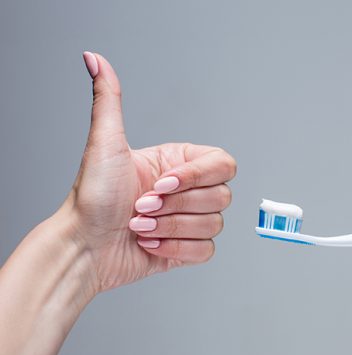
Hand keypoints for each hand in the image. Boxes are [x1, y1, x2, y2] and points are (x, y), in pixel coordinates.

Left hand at [0, 52, 235, 354]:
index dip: (196, 177)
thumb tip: (94, 60)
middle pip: (221, 196)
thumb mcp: (105, 145)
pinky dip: (176, 250)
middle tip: (141, 206)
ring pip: (214, 224)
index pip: (222, 164)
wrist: (83, 247)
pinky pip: (205, 250)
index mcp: (178, 163)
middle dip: (176, 206)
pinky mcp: (187, 249)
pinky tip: (149, 243)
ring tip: (140, 225)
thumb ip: (109, 99)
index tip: (160, 184)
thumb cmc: (92, 199)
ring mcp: (188, 220)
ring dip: (171, 228)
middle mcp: (187, 190)